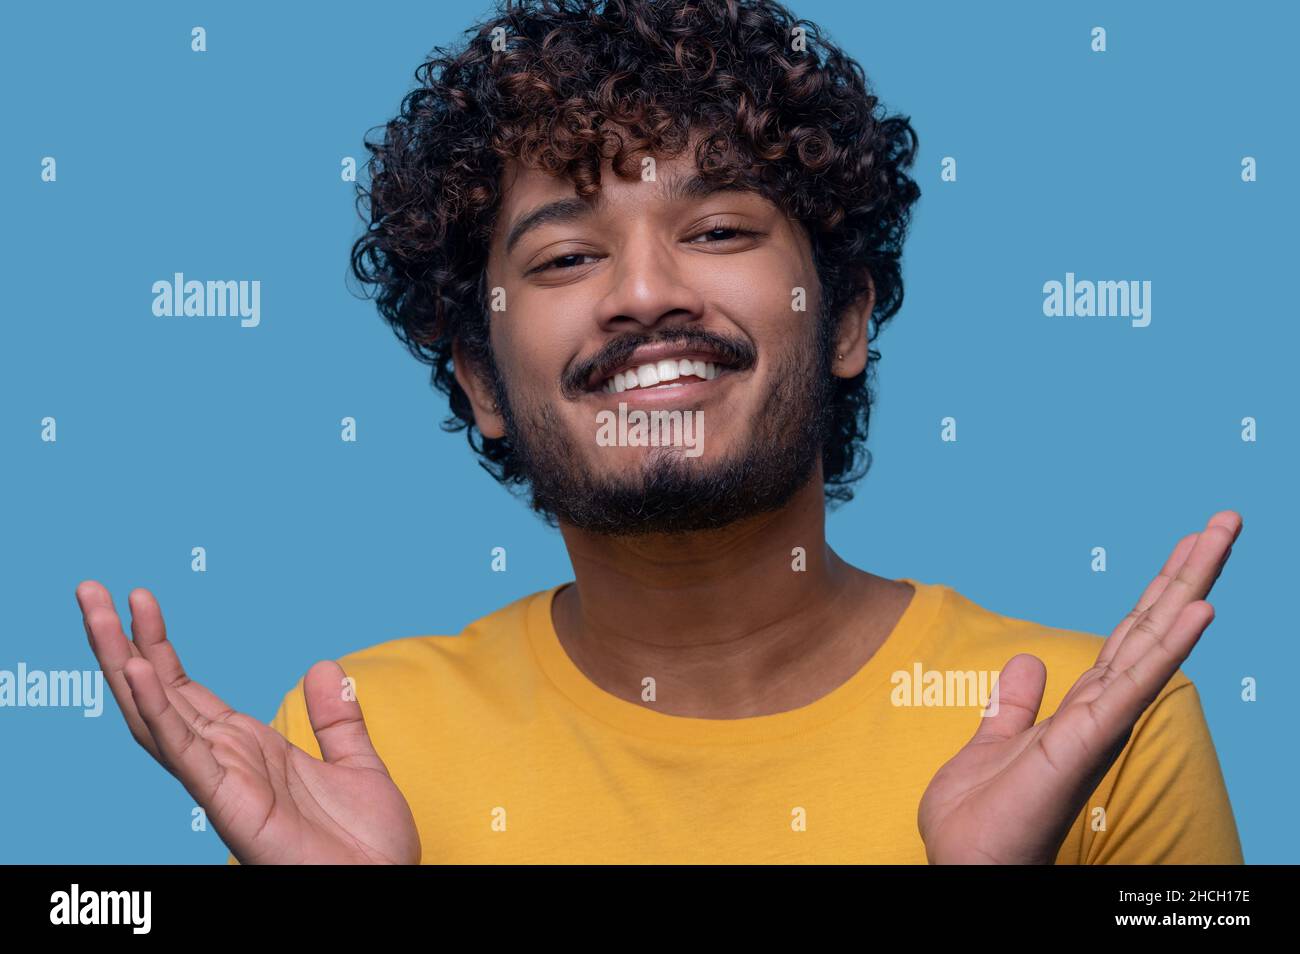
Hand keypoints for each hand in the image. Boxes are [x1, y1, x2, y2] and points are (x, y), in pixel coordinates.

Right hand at [75, 581, 420, 864]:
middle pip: (157, 694)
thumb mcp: (356, 765)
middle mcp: (225, 762)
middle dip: (121, 643)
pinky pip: (185, 752)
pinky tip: (139, 671)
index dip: (160, 646)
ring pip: (156, 716)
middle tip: (89, 589)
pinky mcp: (229, 803)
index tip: (141, 598)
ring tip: (97, 611)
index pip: (188, 690)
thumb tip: (324, 668)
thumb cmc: (367, 848)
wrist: (383, 889)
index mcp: (248, 750)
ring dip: (124, 662)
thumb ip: (335, 720)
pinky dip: (159, 711)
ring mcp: (222, 782)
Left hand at [917, 510, 1241, 863]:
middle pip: (1150, 629)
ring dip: (1188, 588)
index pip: (1129, 639)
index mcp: (1081, 710)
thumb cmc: (981, 824)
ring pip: (1152, 645)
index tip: (1189, 544)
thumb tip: (1029, 661)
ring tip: (1220, 536)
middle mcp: (1101, 713)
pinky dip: (1167, 649)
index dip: (1159, 594)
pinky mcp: (1084, 744)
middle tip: (1225, 519)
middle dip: (1187, 574)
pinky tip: (1200, 612)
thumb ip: (1013, 705)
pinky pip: (1132, 688)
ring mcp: (1099, 726)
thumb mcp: (990, 745)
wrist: (966, 870)